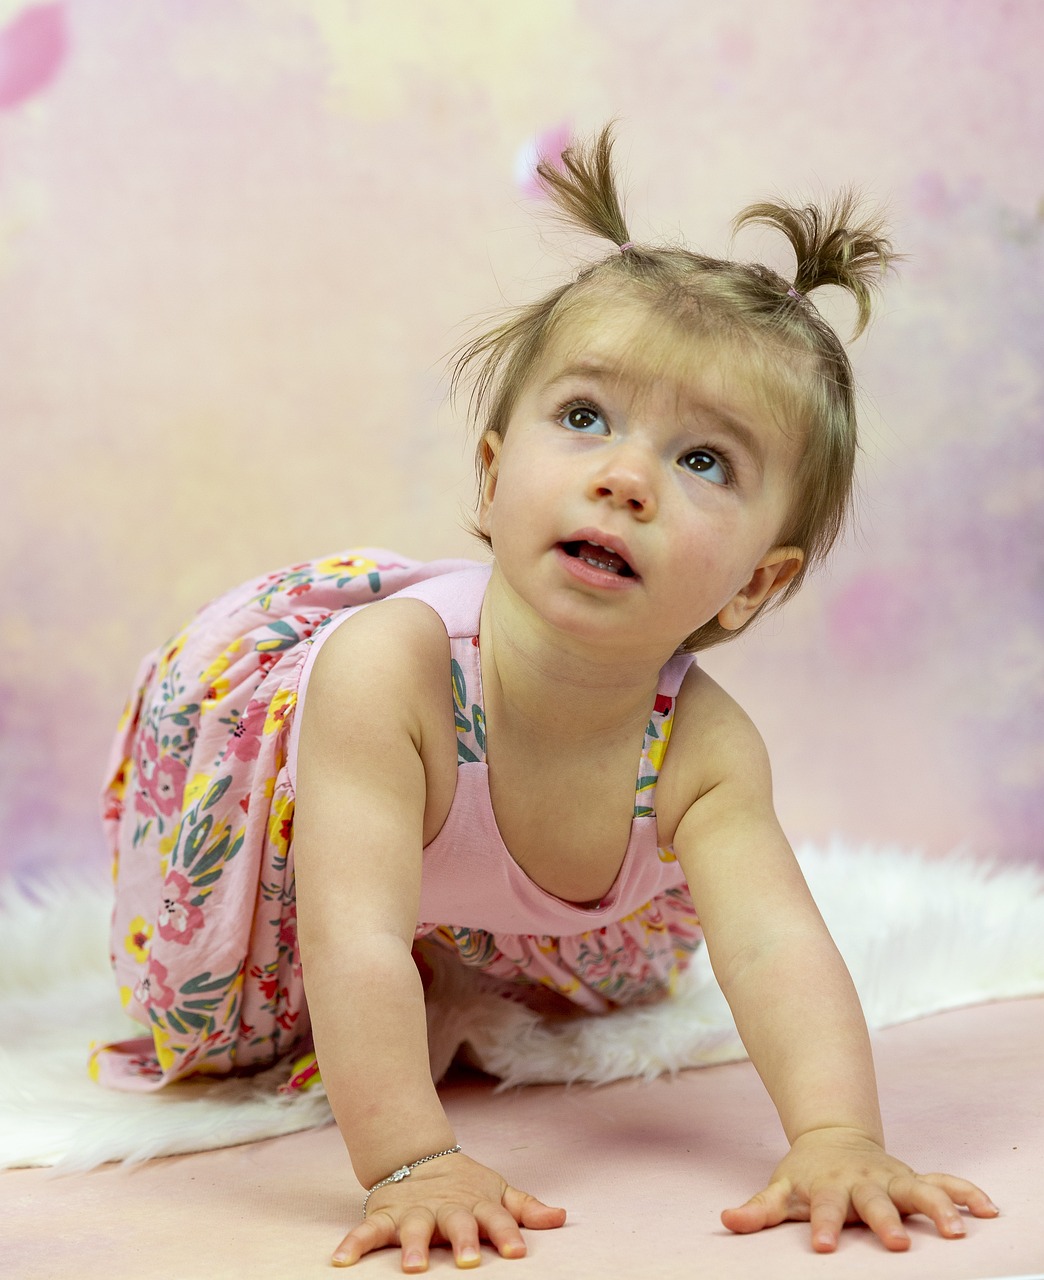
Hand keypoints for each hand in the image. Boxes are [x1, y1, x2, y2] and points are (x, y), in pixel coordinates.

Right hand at [332, 1152, 566, 1270]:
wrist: (417, 1155)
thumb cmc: (466, 1186)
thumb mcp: (497, 1192)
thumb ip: (525, 1208)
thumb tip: (562, 1216)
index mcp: (476, 1204)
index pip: (497, 1219)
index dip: (508, 1234)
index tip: (518, 1252)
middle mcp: (446, 1209)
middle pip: (457, 1224)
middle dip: (463, 1241)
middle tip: (468, 1262)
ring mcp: (414, 1211)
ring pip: (414, 1228)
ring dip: (414, 1246)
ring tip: (414, 1267)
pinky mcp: (385, 1214)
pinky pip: (367, 1230)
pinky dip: (353, 1243)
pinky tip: (340, 1261)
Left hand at [721, 1127, 998, 1252]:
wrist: (833, 1137)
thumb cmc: (808, 1174)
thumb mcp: (781, 1188)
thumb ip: (759, 1209)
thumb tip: (726, 1223)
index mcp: (830, 1187)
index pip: (824, 1209)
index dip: (822, 1226)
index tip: (822, 1247)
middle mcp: (864, 1183)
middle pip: (875, 1203)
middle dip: (886, 1221)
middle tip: (897, 1243)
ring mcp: (892, 1179)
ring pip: (918, 1189)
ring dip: (937, 1206)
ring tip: (955, 1229)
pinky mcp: (913, 1178)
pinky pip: (944, 1182)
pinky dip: (966, 1193)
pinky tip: (987, 1209)